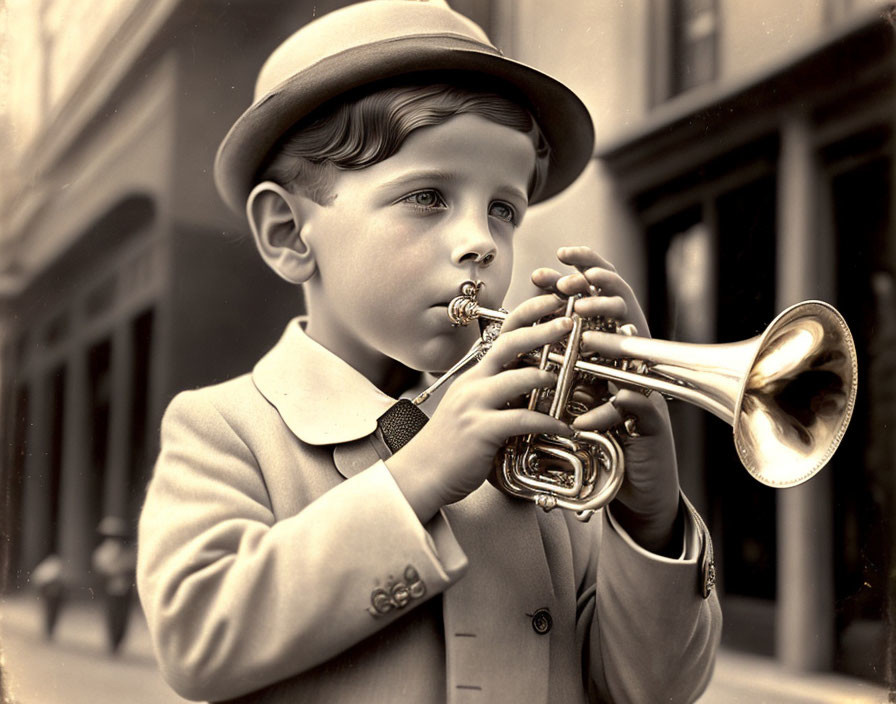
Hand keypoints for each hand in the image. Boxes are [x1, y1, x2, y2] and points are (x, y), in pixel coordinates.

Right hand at [386, 294, 573, 523]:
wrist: (421, 474)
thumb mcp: (474, 409)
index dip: (527, 314)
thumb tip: (535, 384)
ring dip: (547, 377)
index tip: (551, 302)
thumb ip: (501, 394)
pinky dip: (548, 421)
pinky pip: (522, 418)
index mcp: (474, 375)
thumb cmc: (450, 446)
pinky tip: (563, 426)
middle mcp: (473, 383)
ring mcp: (474, 404)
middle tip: (568, 323)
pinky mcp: (480, 429)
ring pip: (517, 378)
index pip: (502, 333)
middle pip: (509, 344)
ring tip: (566, 381)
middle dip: (542, 330)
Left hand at [532, 246, 681, 553]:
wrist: (631, 481)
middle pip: (624, 309)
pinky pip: (637, 410)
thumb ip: (558, 361)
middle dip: (597, 291)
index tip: (554, 262)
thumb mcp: (575, 390)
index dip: (583, 273)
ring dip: (610, 342)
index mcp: (611, 345)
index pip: (601, 296)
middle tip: (570, 286)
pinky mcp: (652, 424)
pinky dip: (614, 410)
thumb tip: (524, 331)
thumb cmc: (600, 429)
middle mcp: (633, 359)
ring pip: (637, 352)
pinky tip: (597, 409)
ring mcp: (646, 388)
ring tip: (585, 338)